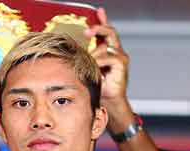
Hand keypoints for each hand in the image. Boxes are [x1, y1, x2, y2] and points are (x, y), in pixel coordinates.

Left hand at [85, 8, 134, 129]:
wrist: (107, 101)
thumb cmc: (96, 86)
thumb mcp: (85, 70)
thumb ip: (81, 59)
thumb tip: (67, 51)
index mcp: (105, 49)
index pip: (104, 30)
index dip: (101, 20)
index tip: (97, 10)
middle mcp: (114, 50)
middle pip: (109, 31)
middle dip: (98, 27)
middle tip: (87, 31)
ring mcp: (119, 56)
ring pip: (105, 46)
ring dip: (94, 54)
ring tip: (88, 64)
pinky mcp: (122, 64)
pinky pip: (109, 57)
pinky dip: (100, 61)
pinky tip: (95, 69)